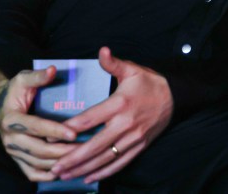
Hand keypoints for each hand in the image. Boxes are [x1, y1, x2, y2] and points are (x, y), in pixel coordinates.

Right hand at [0, 65, 79, 181]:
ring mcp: (12, 151)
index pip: (36, 127)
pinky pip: (31, 173)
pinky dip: (47, 176)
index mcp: (11, 119)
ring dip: (59, 163)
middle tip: (85, 149)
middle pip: (39, 150)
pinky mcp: (17, 158)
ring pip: (37, 163)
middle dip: (62, 151)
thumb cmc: (16, 90)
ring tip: (80, 159)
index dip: (55, 130)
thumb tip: (52, 69)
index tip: (74, 133)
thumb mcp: (23, 79)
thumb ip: (38, 76)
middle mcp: (9, 138)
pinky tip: (64, 173)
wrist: (0, 105)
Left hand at [51, 47, 173, 183]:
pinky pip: (120, 163)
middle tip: (55, 167)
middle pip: (94, 145)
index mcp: (119, 104)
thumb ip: (113, 63)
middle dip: (73, 158)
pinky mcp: (139, 146)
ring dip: (84, 169)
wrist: (176, 97)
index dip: (68, 130)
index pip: (89, 120)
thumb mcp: (132, 70)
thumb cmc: (150, 83)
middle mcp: (125, 124)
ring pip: (105, 158)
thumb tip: (102, 50)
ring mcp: (133, 138)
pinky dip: (104, 172)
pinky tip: (89, 177)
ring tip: (66, 175)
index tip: (51, 137)